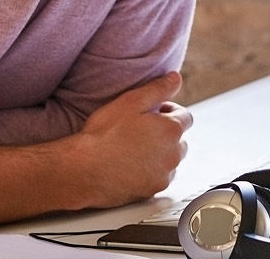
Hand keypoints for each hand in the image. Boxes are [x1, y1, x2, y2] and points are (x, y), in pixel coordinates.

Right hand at [68, 71, 192, 208]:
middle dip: (166, 132)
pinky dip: (151, 172)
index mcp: (171, 130)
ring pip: (171, 160)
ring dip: (161, 153)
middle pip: (180, 139)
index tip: (154, 111)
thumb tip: (176, 78)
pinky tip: (132, 165)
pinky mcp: (151, 191)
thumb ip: (158, 88)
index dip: (169, 110)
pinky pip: (159, 178)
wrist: (83, 169)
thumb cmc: (104, 134)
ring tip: (135, 147)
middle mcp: (173, 154)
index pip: (185, 117)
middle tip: (142, 129)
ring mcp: (163, 175)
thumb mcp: (131, 101)